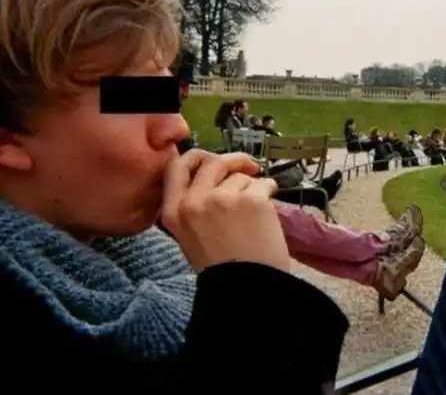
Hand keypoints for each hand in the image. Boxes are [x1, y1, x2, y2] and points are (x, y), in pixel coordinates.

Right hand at [160, 150, 289, 271]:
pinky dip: (269, 192)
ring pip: (239, 176)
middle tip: (247, 168)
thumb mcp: (190, 236)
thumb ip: (193, 205)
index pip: (175, 166)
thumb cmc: (221, 269)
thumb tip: (212, 174)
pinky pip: (263, 183)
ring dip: (251, 187)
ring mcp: (223, 198)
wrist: (247, 291)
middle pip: (212, 162)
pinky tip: (268, 211)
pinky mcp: (251, 200)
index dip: (195, 157)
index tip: (211, 159)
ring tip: (255, 213)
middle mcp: (194, 201)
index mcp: (173, 212)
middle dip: (232, 161)